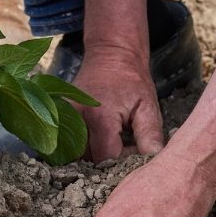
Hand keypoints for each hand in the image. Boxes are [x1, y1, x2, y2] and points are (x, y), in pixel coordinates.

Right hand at [73, 44, 163, 161]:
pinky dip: (85, 146)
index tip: (133, 149)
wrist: (111, 55)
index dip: (122, 161)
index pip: (107, 158)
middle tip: (125, 144)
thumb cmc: (132, 80)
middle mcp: (77, 119)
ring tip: (113, 139)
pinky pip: (71, 142)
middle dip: (108, 160)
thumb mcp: (147, 106)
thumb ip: (149, 135)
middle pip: (89, 159)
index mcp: (100, 118)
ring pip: (78, 153)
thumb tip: (153, 161)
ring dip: (95, 153)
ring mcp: (65, 117)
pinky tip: (100, 136)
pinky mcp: (62, 116)